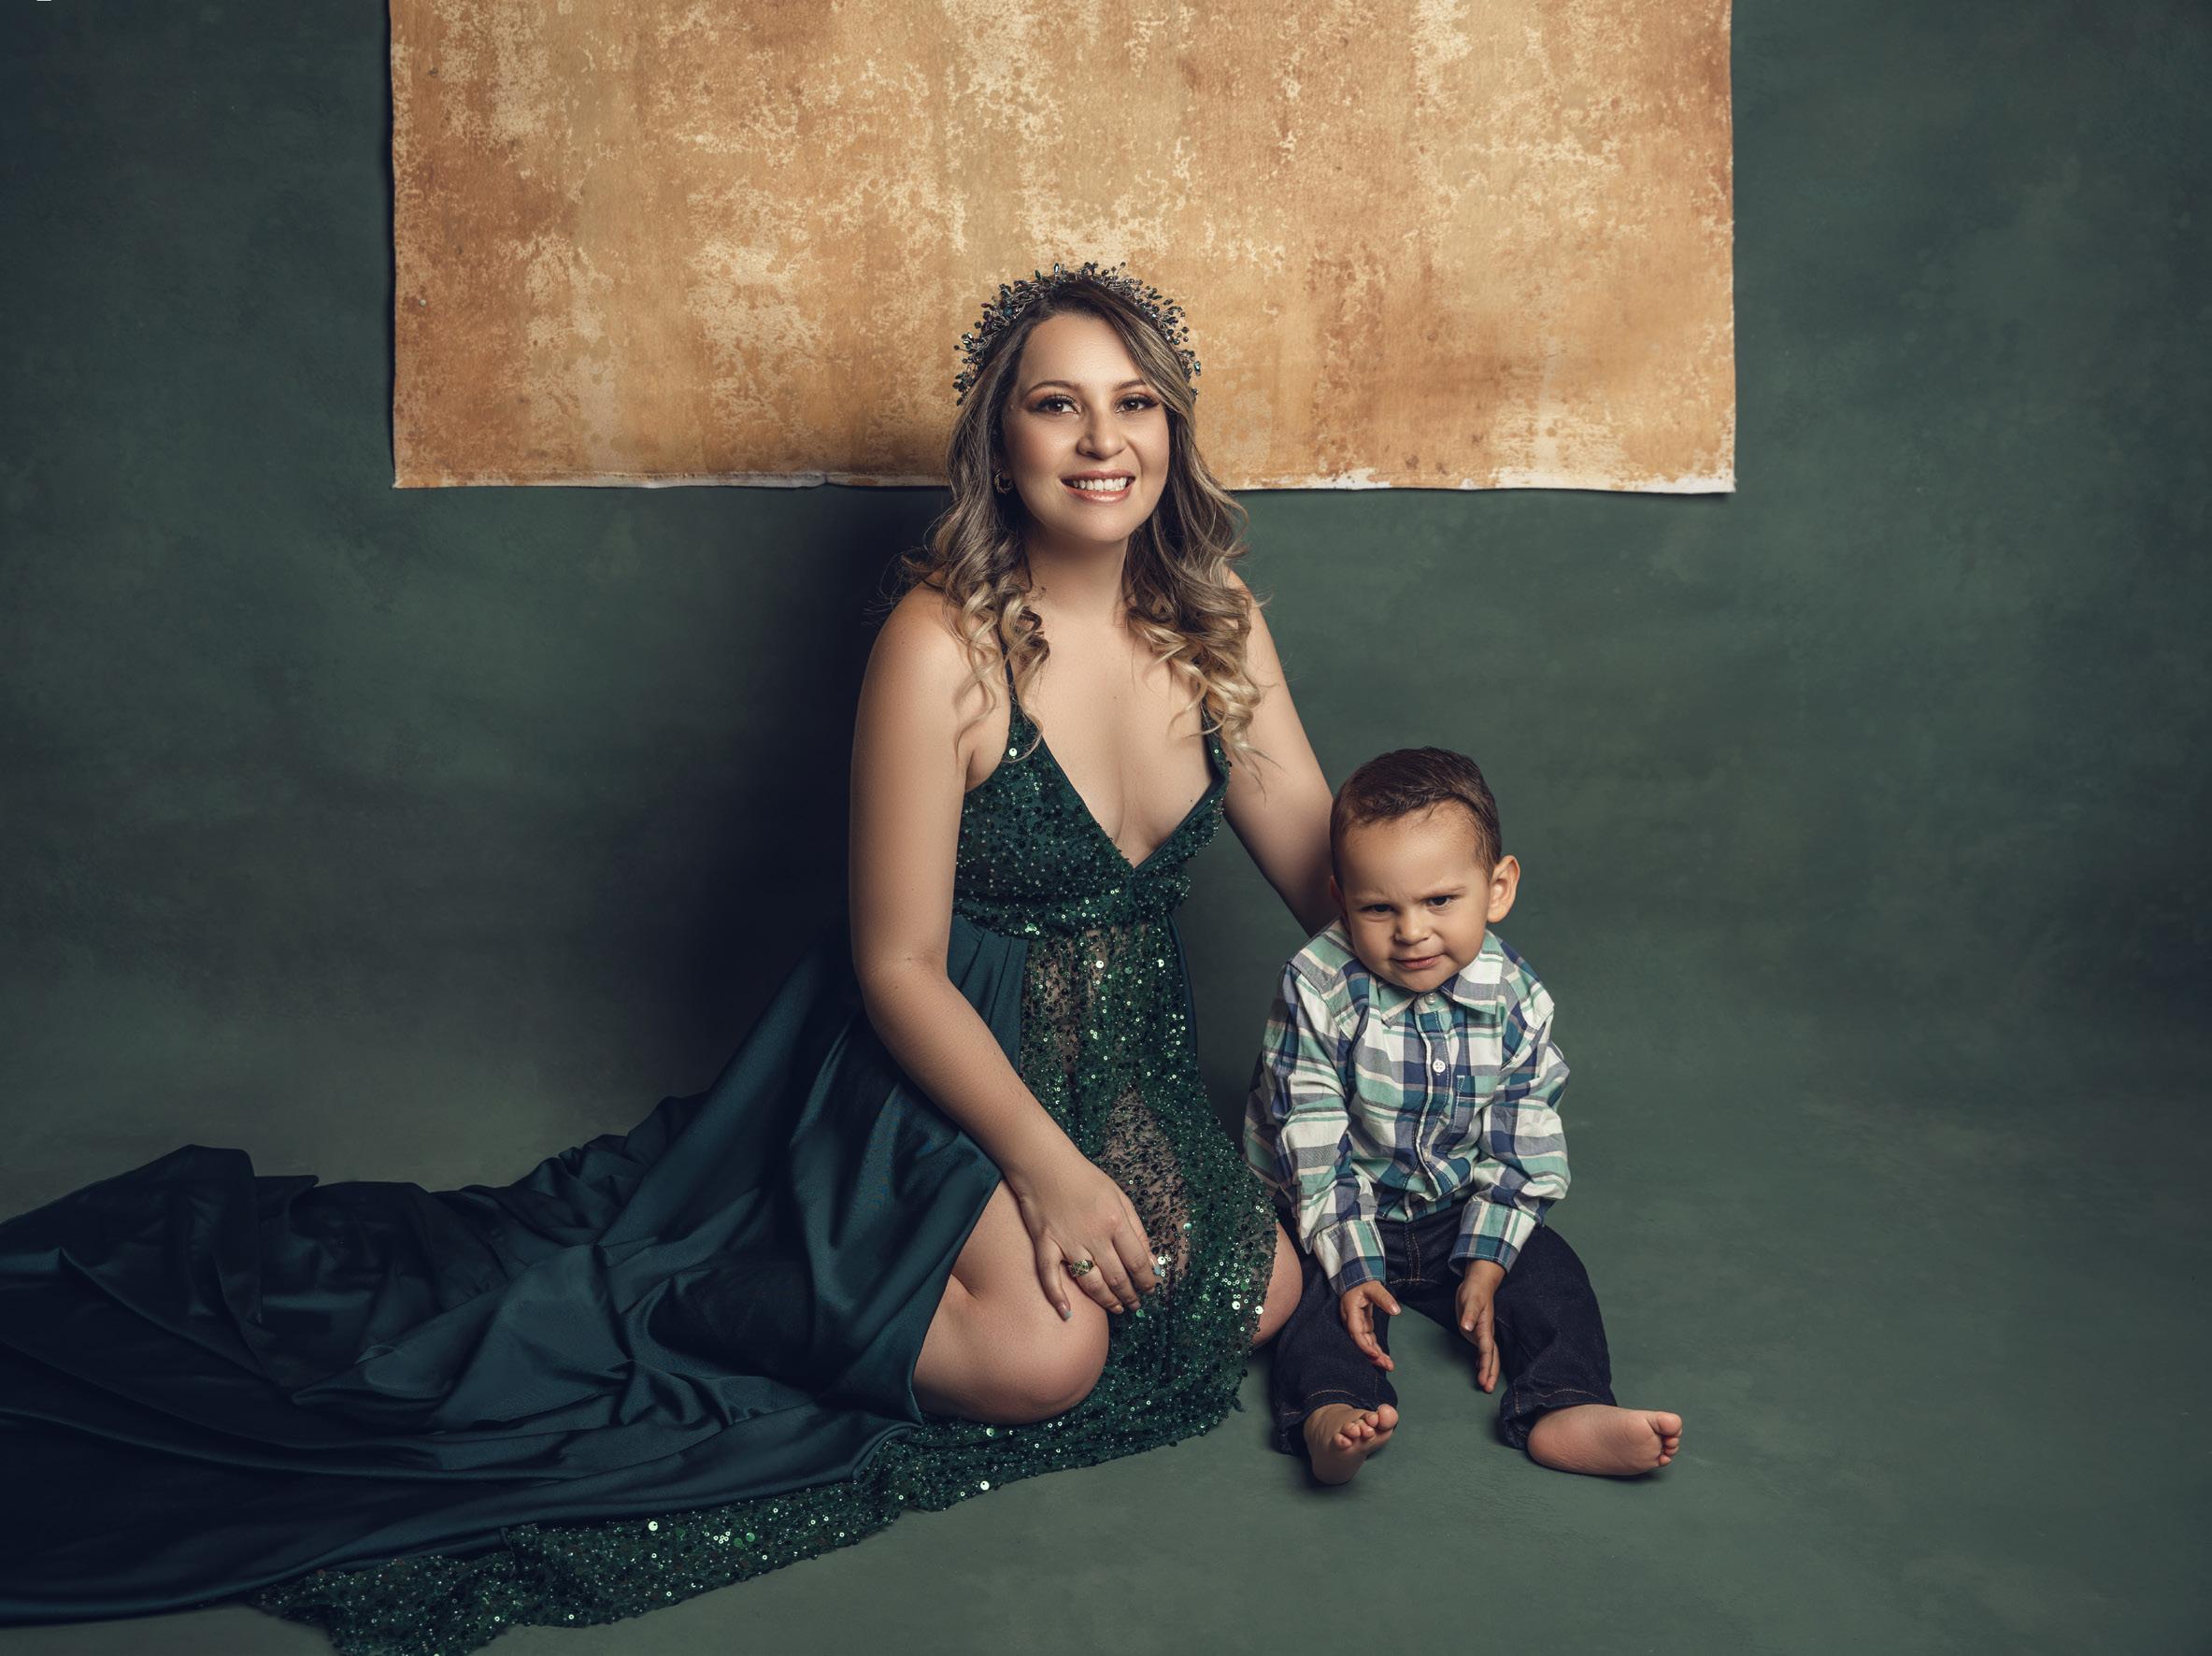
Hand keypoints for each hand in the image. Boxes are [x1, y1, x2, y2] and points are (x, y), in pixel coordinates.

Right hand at [1002, 1146, 1159, 1319]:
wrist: (1045, 1163)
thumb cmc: (1085, 1178)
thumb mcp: (1120, 1198)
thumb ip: (1137, 1230)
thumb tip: (1151, 1261)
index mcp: (1116, 1222)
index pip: (1138, 1262)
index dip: (1147, 1281)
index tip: (1150, 1289)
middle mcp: (1095, 1236)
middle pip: (1117, 1277)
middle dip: (1129, 1295)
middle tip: (1135, 1304)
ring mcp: (1068, 1242)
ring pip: (1090, 1283)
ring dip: (1106, 1300)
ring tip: (1116, 1309)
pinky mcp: (1044, 1244)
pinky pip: (1050, 1276)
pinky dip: (1057, 1296)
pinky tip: (1067, 1313)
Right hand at [1337, 1281, 1398, 1370]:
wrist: (1356, 1278)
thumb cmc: (1363, 1282)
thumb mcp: (1374, 1287)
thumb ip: (1384, 1298)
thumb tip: (1396, 1311)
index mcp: (1350, 1311)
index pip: (1356, 1332)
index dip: (1364, 1345)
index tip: (1376, 1355)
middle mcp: (1350, 1320)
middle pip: (1359, 1342)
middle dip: (1372, 1355)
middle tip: (1387, 1365)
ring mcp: (1356, 1324)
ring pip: (1364, 1343)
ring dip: (1375, 1355)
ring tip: (1389, 1365)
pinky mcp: (1362, 1325)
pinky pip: (1368, 1340)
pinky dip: (1375, 1349)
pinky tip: (1384, 1357)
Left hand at [1456, 1260, 1505, 1390]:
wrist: (1478, 1284)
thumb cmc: (1474, 1291)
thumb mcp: (1470, 1299)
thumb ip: (1470, 1314)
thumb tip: (1467, 1327)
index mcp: (1485, 1327)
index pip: (1487, 1349)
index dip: (1486, 1364)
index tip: (1484, 1379)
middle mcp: (1486, 1333)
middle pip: (1491, 1357)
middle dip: (1491, 1373)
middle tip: (1488, 1389)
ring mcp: (1483, 1334)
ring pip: (1489, 1356)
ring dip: (1488, 1370)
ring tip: (1486, 1386)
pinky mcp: (1478, 1333)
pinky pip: (1483, 1351)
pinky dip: (1482, 1361)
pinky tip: (1479, 1369)